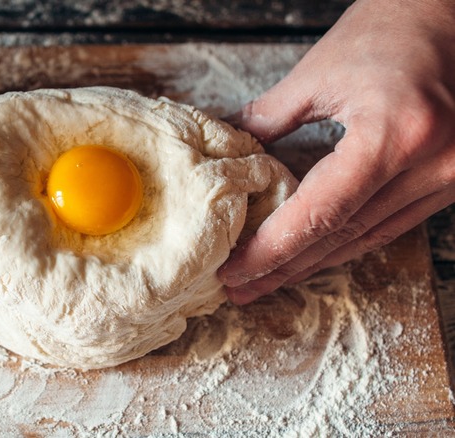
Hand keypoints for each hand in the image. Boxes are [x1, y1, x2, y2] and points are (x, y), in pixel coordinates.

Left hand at [218, 0, 454, 303]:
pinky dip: (349, 239)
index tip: (233, 270)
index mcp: (394, 136)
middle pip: (344, 235)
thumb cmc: (393, 24)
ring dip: (315, 261)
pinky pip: (393, 222)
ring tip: (268, 280)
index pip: (320, 214)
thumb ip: (269, 119)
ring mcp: (451, 176)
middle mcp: (431, 166)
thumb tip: (230, 153)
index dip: (272, 248)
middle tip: (240, 287)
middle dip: (286, 266)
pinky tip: (315, 253)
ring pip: (370, 237)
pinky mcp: (454, 177)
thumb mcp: (319, 71)